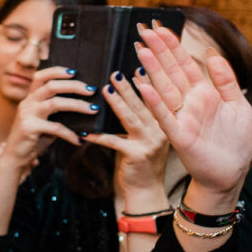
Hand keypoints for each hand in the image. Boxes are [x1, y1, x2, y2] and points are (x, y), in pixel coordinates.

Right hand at [0, 66, 95, 169]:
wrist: (15, 158)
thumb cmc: (34, 139)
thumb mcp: (45, 121)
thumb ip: (57, 111)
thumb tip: (84, 104)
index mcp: (30, 98)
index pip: (41, 76)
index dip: (57, 71)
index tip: (75, 72)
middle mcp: (27, 103)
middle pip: (51, 86)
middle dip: (74, 86)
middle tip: (91, 90)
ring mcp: (27, 115)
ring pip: (55, 103)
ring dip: (77, 105)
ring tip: (93, 109)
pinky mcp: (29, 128)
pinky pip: (56, 128)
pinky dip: (70, 134)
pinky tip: (79, 140)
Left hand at [84, 70, 168, 200]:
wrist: (144, 190)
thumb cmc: (139, 159)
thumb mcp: (142, 135)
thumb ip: (137, 115)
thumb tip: (121, 90)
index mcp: (166, 122)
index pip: (157, 96)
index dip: (148, 79)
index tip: (139, 61)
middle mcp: (162, 130)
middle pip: (144, 103)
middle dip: (129, 85)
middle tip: (117, 70)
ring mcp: (151, 142)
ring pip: (131, 117)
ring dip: (117, 101)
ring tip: (105, 88)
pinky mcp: (137, 155)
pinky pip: (114, 142)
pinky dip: (98, 136)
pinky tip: (86, 131)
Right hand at [133, 21, 251, 201]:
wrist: (232, 171)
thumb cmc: (237, 141)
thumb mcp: (239, 105)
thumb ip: (226, 80)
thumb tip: (212, 54)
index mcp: (204, 93)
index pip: (185, 64)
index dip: (173, 46)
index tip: (160, 29)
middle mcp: (189, 103)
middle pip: (171, 72)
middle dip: (158, 51)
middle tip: (143, 32)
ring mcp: (182, 118)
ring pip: (164, 89)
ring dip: (152, 71)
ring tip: (142, 52)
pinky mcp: (179, 135)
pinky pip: (164, 117)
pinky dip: (155, 103)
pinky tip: (144, 88)